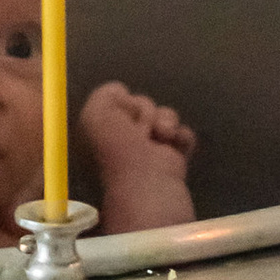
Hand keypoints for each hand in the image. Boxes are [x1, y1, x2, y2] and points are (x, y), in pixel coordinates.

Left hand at [79, 80, 196, 232]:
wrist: (153, 188)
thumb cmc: (120, 154)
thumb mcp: (96, 116)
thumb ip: (103, 97)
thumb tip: (120, 91)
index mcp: (98, 133)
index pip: (115, 103)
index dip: (123, 103)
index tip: (124, 111)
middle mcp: (122, 142)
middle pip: (141, 106)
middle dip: (145, 111)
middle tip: (142, 131)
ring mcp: (148, 154)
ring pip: (163, 118)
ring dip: (166, 121)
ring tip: (162, 136)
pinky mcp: (173, 164)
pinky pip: (181, 137)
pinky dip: (182, 136)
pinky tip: (178, 143)